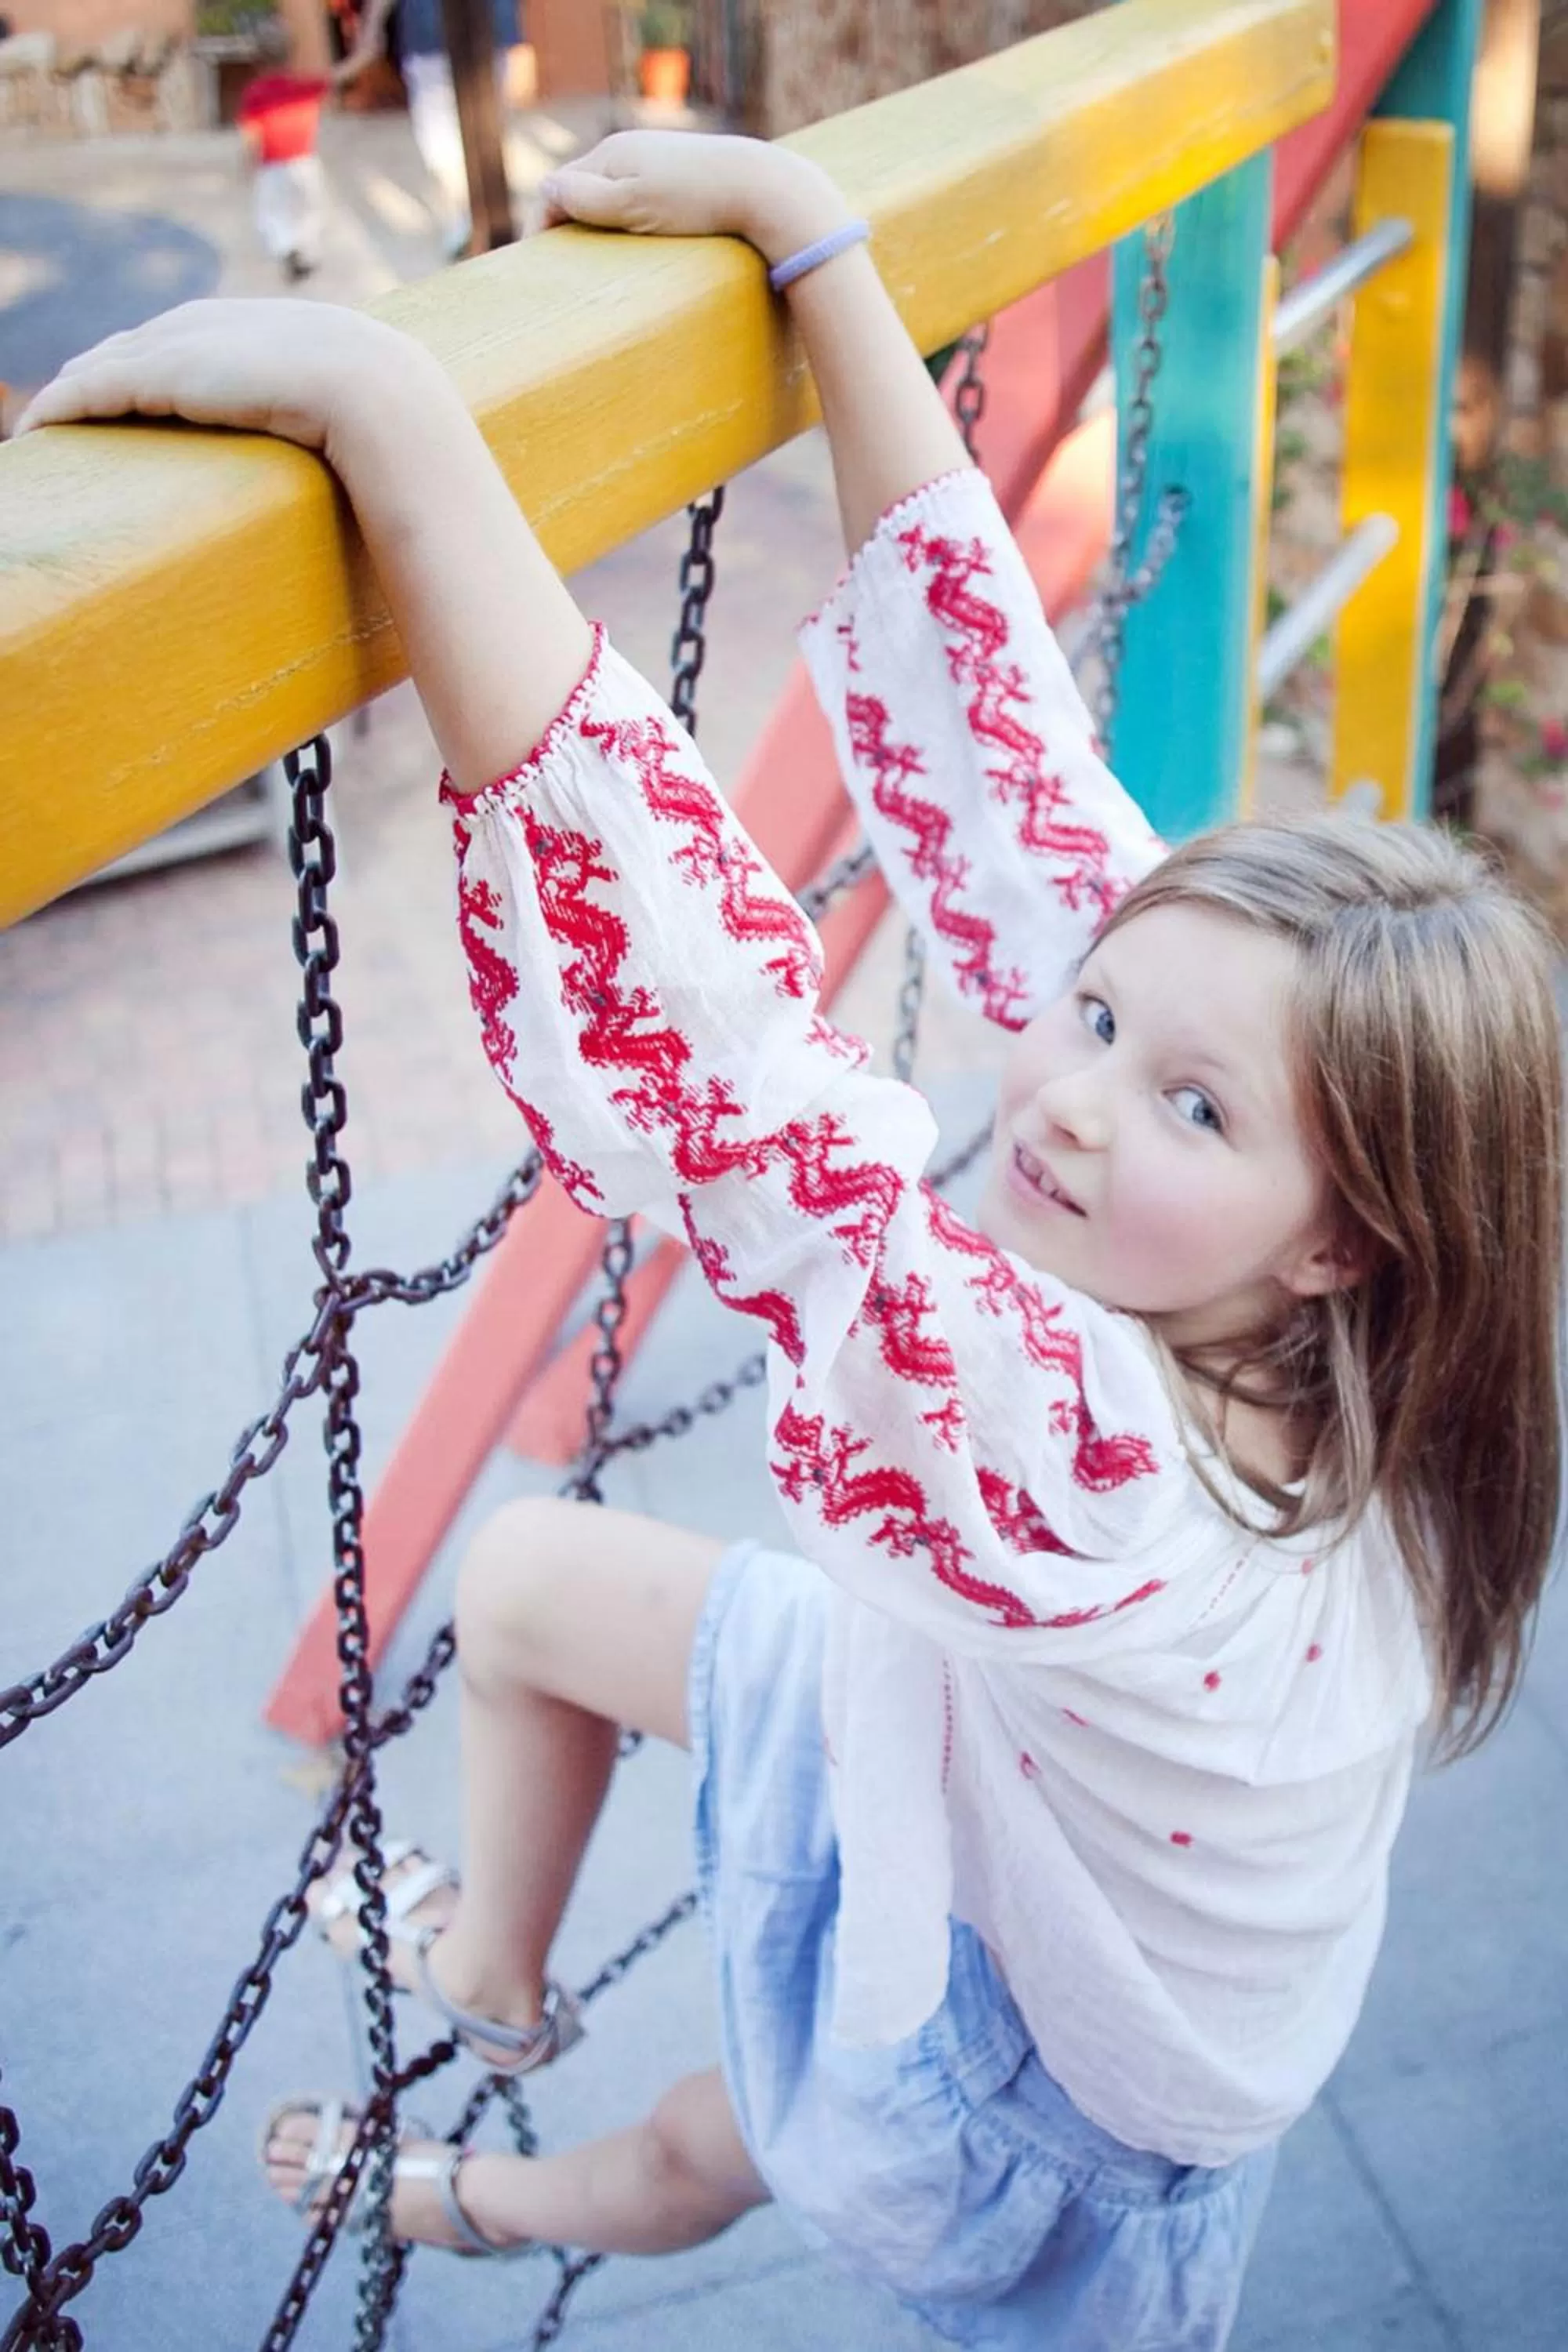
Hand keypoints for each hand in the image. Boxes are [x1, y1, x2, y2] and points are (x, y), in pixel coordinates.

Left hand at [12, 299, 440, 465]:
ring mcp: (196, 344)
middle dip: (107, 367)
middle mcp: (228, 321)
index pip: (202, 336)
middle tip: (73, 402)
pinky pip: (98, 389)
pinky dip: (62, 408)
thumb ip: (367, 430)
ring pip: (112, 362)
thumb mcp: (381, 420)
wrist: (392, 406)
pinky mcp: (169, 374)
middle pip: (146, 340)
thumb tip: (390, 483)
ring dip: (75, 391)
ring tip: (46, 423)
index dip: (164, 359)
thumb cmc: (407, 432)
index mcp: (278, 326)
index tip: (140, 386)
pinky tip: (37, 431)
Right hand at [538, 130, 847, 267]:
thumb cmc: (698, 199)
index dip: (543, 227)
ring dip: (600, 227)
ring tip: (600, 266)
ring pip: (612, 198)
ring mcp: (658, 164)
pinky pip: (641, 202)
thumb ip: (587, 198)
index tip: (540, 269)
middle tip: (565, 272)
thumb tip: (546, 192)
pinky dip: (629, 224)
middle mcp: (631, 151)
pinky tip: (640, 247)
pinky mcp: (683, 180)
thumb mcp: (634, 203)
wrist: (764, 188)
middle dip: (570, 227)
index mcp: (612, 154)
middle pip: (583, 192)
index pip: (557, 189)